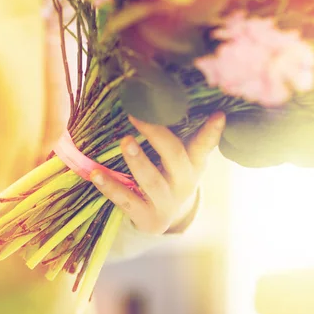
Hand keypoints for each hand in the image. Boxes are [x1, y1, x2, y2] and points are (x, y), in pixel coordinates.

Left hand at [90, 112, 225, 233]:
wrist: (161, 220)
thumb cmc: (168, 177)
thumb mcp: (180, 160)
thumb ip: (179, 135)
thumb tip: (162, 93)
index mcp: (194, 165)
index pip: (204, 146)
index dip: (212, 132)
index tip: (218, 114)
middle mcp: (184, 183)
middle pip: (175, 156)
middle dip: (157, 135)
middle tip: (137, 116)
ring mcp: (165, 202)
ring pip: (151, 180)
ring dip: (137, 160)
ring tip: (125, 141)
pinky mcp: (146, 217)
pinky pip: (126, 200)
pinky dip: (110, 186)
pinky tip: (95, 174)